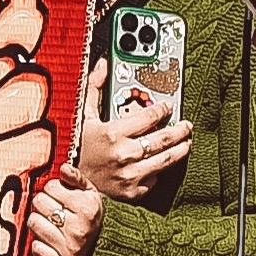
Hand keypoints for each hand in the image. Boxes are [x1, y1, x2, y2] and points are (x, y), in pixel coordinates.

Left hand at [23, 177, 99, 255]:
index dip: (53, 191)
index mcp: (87, 207)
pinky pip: (35, 248)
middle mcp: (79, 228)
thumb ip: (76, 179)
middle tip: (53, 212)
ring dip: (39, 224)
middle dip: (44, 205)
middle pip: (39, 202)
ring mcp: (70, 248)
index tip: (60, 198)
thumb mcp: (90, 194)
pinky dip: (39, 246)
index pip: (51, 187)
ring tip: (51, 226)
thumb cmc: (91, 217)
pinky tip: (50, 243)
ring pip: (33, 223)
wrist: (104, 250)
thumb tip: (63, 167)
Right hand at [73, 98, 190, 199]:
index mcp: (113, 133)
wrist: (68, 185)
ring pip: (166, 159)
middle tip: (186, 126)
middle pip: (164, 139)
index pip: (150, 116)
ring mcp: (130, 174)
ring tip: (186, 143)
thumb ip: (94, 88)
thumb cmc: (77, 149)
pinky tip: (160, 162)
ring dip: (180, 149)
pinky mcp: (133, 191)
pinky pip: (155, 178)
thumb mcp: (84, 116)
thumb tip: (103, 64)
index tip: (168, 107)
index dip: (164, 109)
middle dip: (181, 130)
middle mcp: (124, 154)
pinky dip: (159, 170)